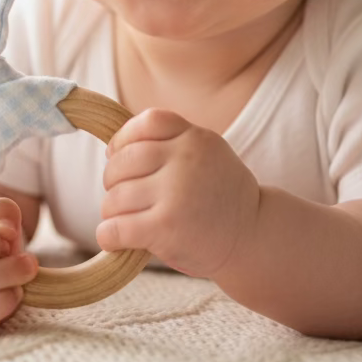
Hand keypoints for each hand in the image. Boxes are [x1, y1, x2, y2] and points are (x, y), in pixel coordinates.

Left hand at [96, 109, 259, 277]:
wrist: (253, 239)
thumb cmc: (219, 197)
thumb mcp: (207, 154)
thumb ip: (172, 143)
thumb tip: (114, 148)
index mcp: (196, 138)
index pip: (147, 122)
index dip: (124, 139)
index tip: (118, 156)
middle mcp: (186, 159)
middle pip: (123, 161)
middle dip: (113, 180)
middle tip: (121, 196)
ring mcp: (176, 193)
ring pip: (115, 197)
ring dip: (111, 212)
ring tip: (124, 220)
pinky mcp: (166, 227)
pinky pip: (117, 227)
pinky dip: (108, 235)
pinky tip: (114, 238)